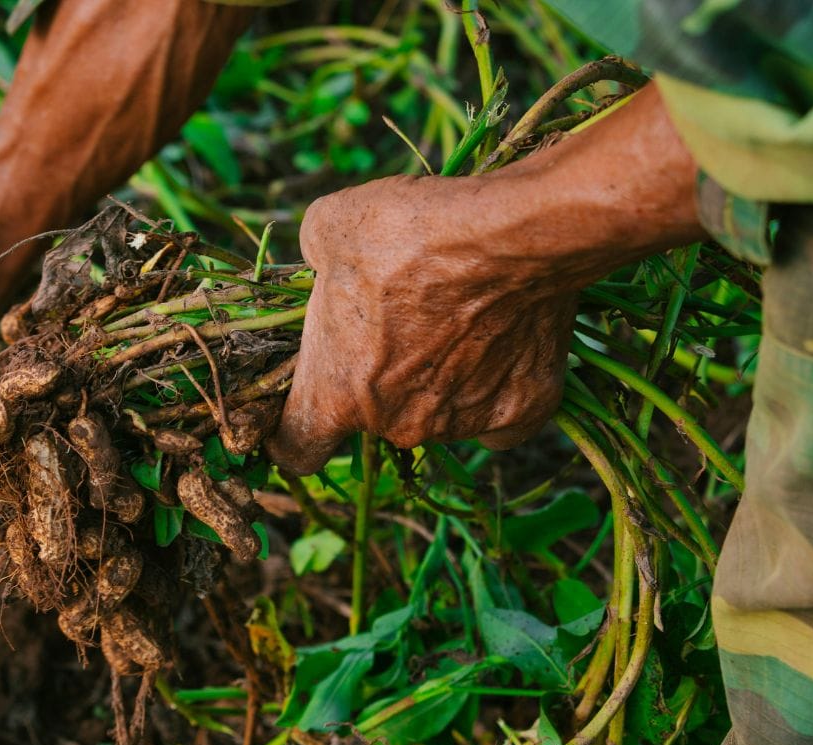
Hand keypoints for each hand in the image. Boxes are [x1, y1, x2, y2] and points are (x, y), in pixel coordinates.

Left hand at [268, 87, 707, 473]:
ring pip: (438, 410)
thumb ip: (315, 263)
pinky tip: (502, 344)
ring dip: (438, 375)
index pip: (299, 448)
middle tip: (403, 313)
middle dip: (380, 374)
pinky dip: (497, 388)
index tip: (300, 410)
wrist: (514, 235)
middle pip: (376, 415)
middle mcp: (396, 424)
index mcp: (338, 392)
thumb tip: (326, 266)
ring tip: (460, 310)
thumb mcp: (330, 227)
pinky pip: (498, 415)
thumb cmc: (411, 231)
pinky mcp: (521, 414)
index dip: (291, 433)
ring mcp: (462, 425)